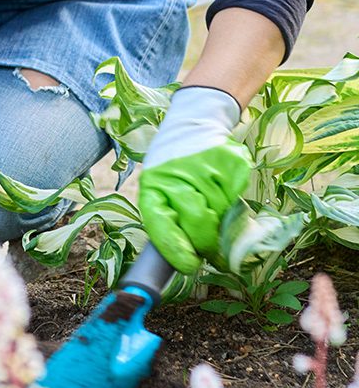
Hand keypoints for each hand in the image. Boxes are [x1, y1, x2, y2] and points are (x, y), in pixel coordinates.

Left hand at [139, 87, 252, 273]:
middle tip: (208, 250)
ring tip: (210, 205)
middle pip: (198, 224)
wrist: (195, 121)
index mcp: (152, 185)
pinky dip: (231, 201)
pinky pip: (236, 197)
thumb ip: (167, 218)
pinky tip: (220, 188)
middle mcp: (178, 176)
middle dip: (204, 242)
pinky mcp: (232, 163)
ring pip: (220, 214)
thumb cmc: (172, 165)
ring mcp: (208, 168)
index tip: (188, 266)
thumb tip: (182, 258)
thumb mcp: (158, 187)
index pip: (161, 225)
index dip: (176, 249)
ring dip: (219, 220)